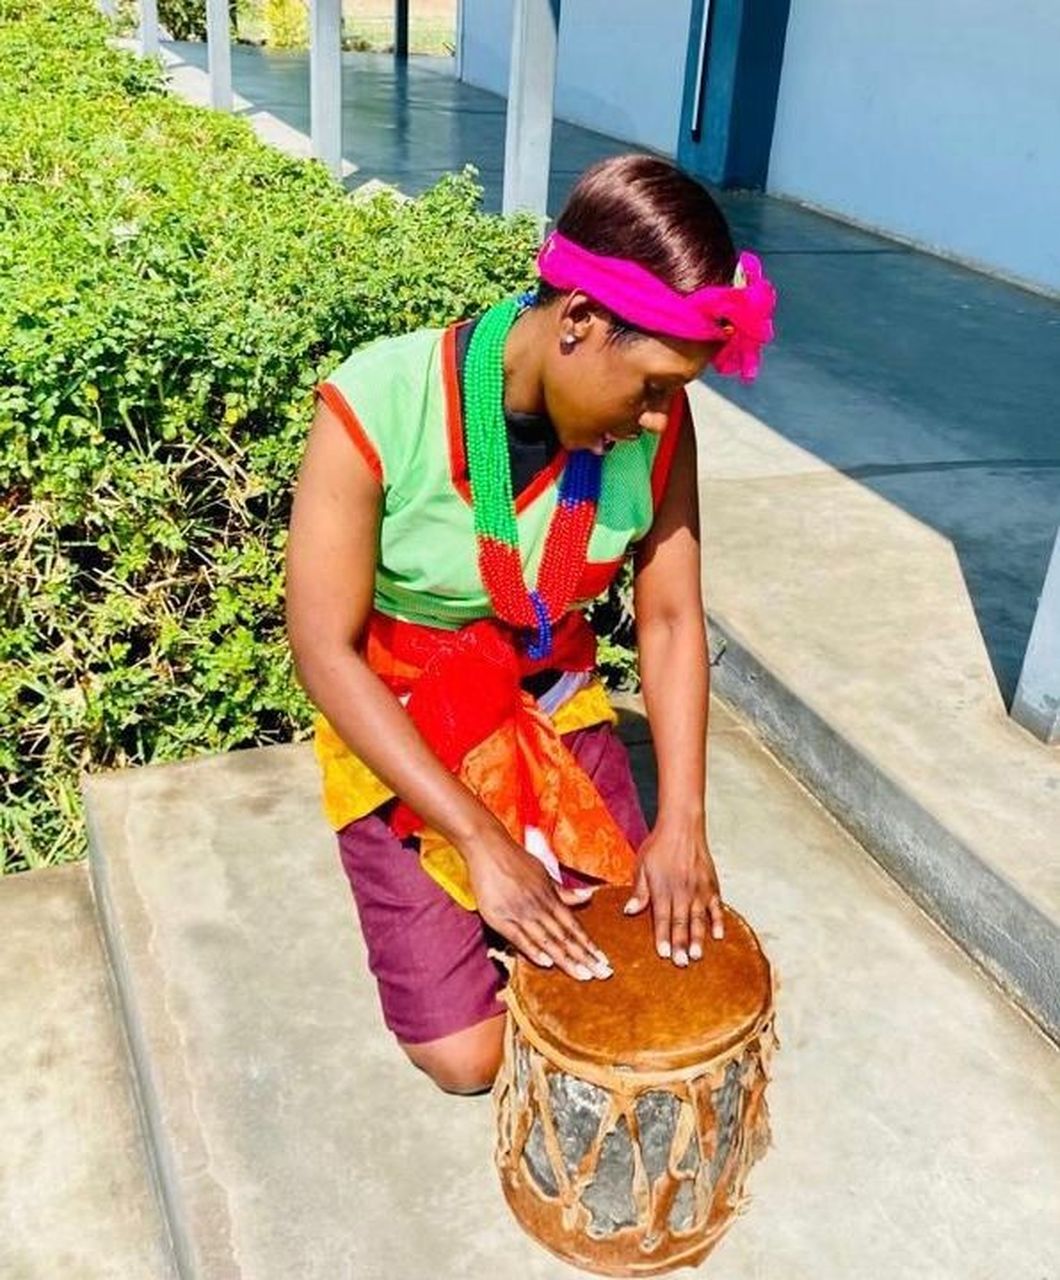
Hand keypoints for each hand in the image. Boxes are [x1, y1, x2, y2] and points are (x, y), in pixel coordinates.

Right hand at [463, 826, 612, 981]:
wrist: (489, 848)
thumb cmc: (517, 860)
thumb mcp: (544, 874)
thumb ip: (564, 892)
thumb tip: (589, 896)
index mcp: (550, 898)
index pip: (574, 927)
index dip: (589, 945)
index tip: (604, 961)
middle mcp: (539, 907)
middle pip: (565, 937)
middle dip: (585, 957)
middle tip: (603, 974)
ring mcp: (520, 913)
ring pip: (547, 940)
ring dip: (566, 959)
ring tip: (582, 975)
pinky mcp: (499, 917)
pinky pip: (519, 937)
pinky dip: (533, 950)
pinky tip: (546, 963)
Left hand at [622, 814, 723, 965]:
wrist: (683, 827)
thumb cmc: (659, 846)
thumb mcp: (642, 866)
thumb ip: (639, 891)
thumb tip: (629, 912)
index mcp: (663, 888)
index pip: (662, 918)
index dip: (663, 937)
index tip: (664, 955)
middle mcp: (682, 891)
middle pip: (681, 922)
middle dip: (680, 945)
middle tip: (681, 963)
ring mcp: (699, 889)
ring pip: (699, 918)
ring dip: (698, 938)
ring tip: (697, 956)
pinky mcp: (712, 884)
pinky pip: (716, 907)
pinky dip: (717, 921)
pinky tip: (718, 936)